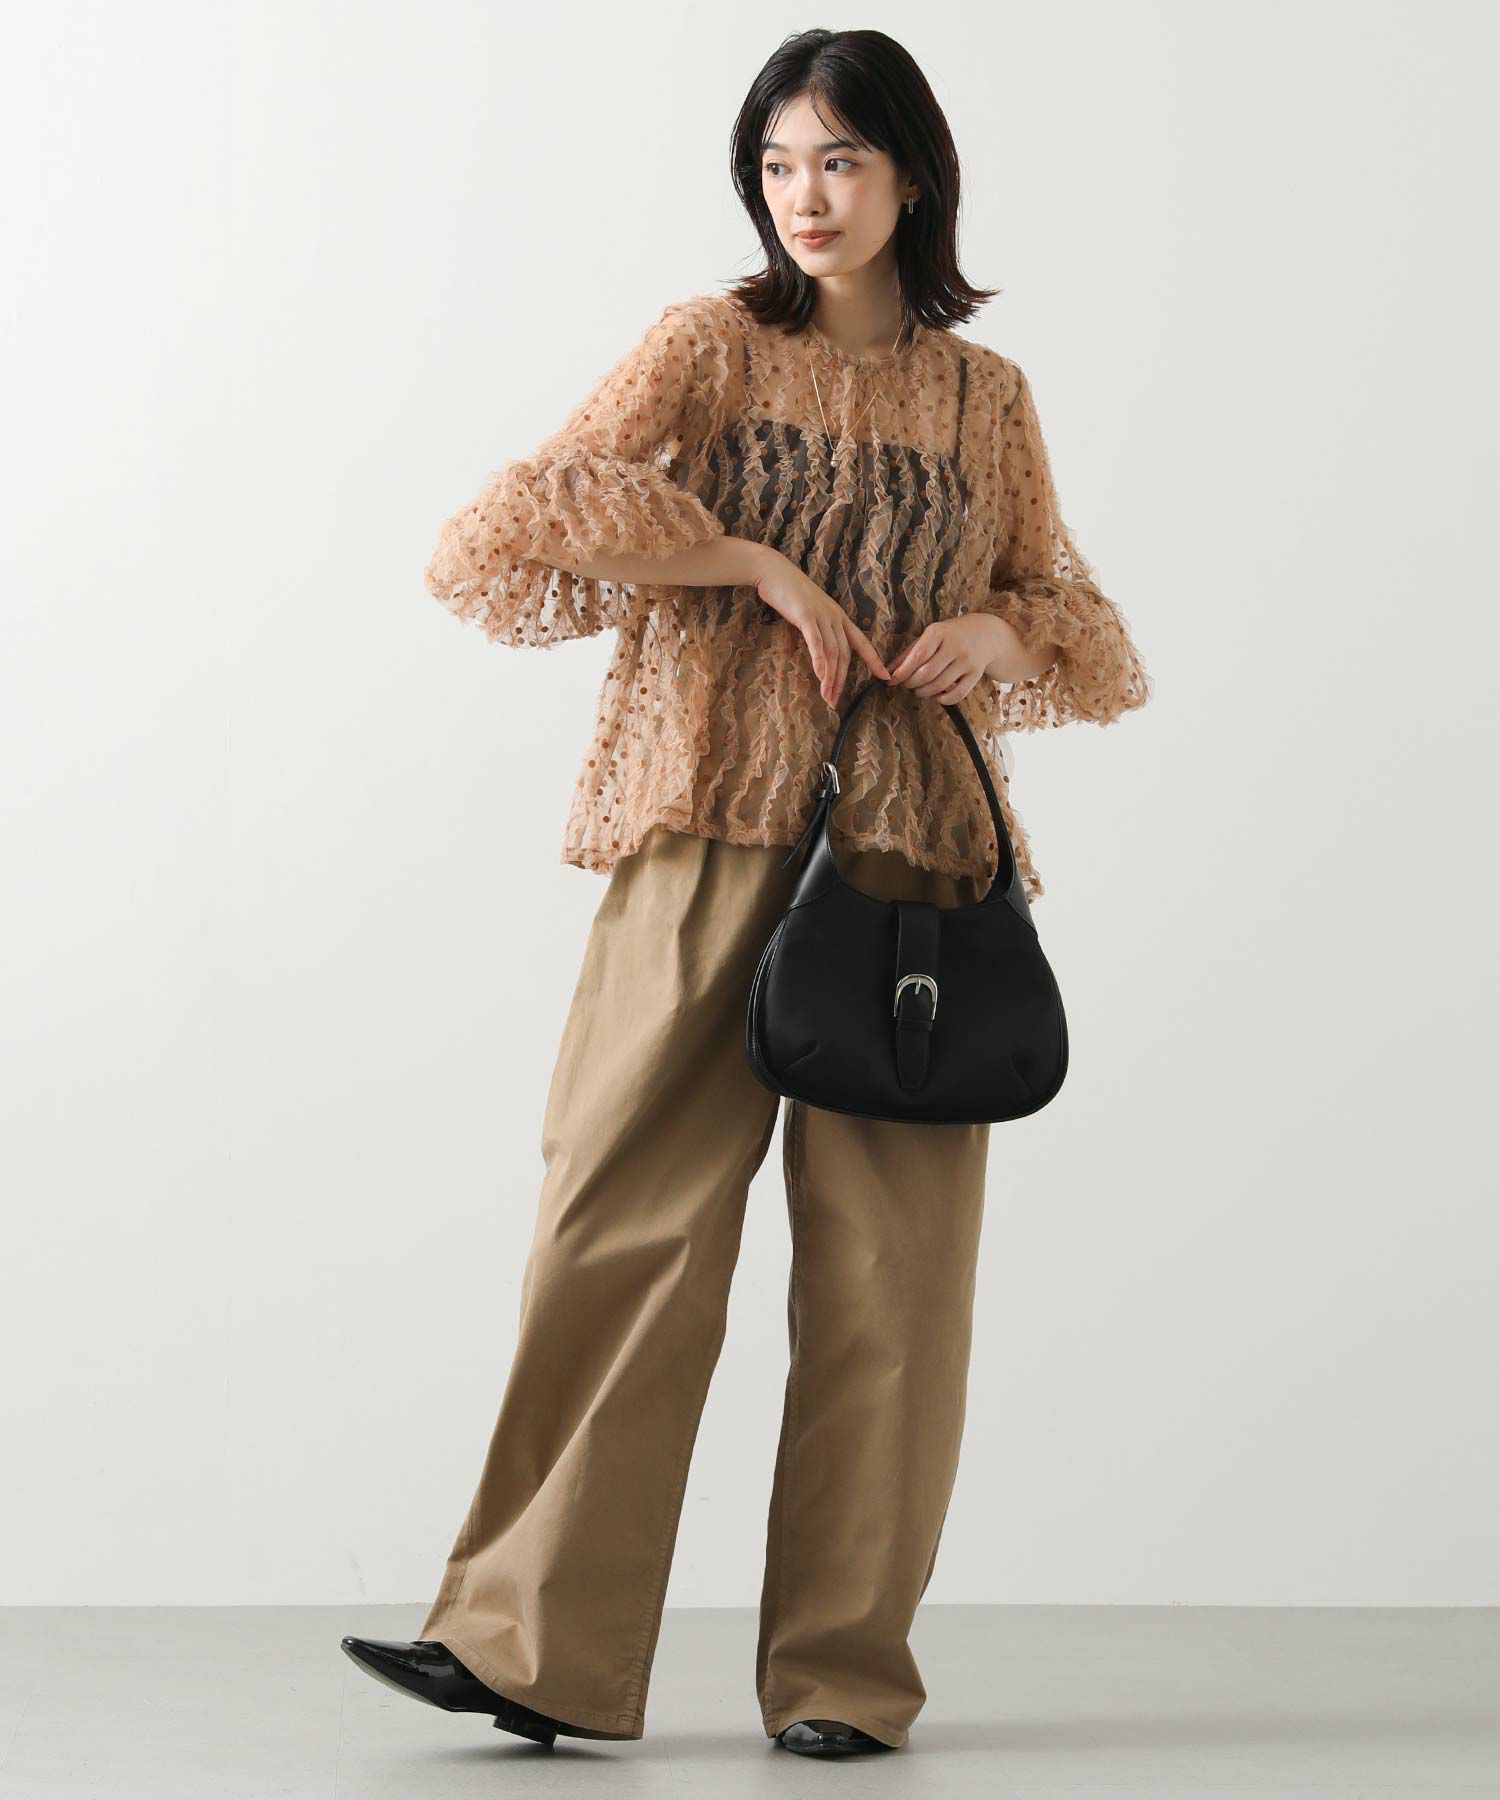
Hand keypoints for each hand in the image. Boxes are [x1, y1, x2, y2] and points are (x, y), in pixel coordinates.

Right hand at [753, 550, 891, 706]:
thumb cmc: (789, 593)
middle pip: (845, 654)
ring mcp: (822, 616)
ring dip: (830, 677)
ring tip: (826, 696)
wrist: (774, 571)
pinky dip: (819, 660)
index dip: (874, 660)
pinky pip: (817, 642)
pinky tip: (820, 675)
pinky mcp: (806, 616)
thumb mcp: (811, 612)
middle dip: (841, 680)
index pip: (861, 642)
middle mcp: (835, 617)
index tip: (885, 677)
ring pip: (832, 652)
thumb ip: (819, 629)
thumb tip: (820, 649)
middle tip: (835, 701)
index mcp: (839, 617)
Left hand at [886, 614, 1006, 703]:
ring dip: (924, 693)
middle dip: (911, 684)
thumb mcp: (930, 636)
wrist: (986, 634)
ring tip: (919, 690)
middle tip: (907, 685)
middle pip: (927, 674)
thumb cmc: (951, 635)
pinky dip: (942, 700)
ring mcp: (967, 661)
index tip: (892, 680)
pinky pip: (957, 695)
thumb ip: (909, 652)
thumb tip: (888, 670)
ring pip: (940, 686)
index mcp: (939, 633)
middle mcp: (955, 646)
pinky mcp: (976, 675)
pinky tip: (935, 696)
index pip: (918, 657)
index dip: (902, 672)